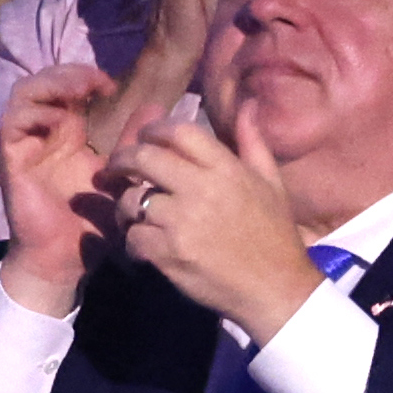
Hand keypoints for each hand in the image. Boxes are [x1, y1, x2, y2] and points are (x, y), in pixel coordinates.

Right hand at [0, 63, 118, 314]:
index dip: (85, 76)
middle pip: (44, 82)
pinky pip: (12, 123)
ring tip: (78, 90)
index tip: (111, 84)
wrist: (65, 261)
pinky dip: (33, 113)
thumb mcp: (122, 180)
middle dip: (68, 73)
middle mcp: (44, 134)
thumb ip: (133, 145)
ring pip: (24, 94)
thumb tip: (156, 106)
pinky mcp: (11, 160)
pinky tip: (59, 120)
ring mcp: (25, 145)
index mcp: (68, 135)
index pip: (68, 88)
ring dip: (50, 85)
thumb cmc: (92, 225)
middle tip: (94, 80)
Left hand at [108, 98, 319, 341]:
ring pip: (131, 201)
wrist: (276, 289)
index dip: (153, 129)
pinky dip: (132, 241)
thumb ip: (252, 141)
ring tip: (131, 214)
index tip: (145, 137)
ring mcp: (182, 223)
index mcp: (225, 168)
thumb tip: (247, 104)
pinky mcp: (169, 254)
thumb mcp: (271, 183)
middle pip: (144, 158)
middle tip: (117, 168)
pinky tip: (143, 245)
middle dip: (123, 160)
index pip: (178, 133)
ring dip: (125, 207)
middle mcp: (201, 189)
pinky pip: (133, 237)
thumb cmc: (274, 235)